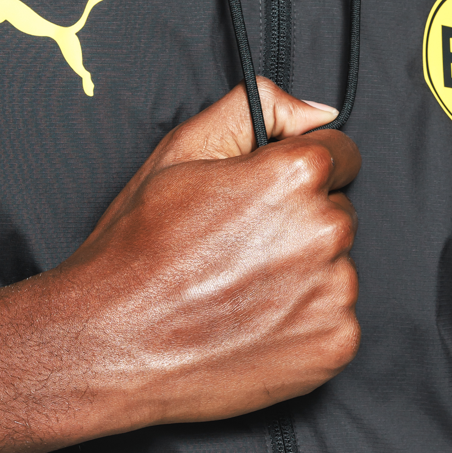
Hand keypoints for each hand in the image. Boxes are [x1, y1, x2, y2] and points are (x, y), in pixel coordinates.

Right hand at [0, 79, 360, 452]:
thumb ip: (260, 109)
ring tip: (240, 289)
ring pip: (336, 267)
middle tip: (239, 247)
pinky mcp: (335, 343)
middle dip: (301, 222)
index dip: (298, 171)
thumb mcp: (182, 150)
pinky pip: (336, 318)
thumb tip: (319, 113)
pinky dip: (304, 322)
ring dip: (305, 274)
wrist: (112, 341)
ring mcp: (335, 292)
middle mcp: (326, 229)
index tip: (266, 197)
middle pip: (338, 212)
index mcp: (295, 174)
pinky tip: (253, 323)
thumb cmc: (139, 245)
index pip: (339, 154)